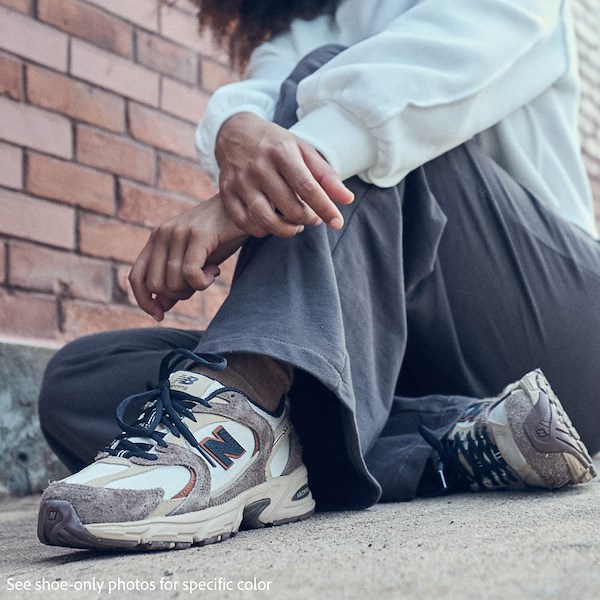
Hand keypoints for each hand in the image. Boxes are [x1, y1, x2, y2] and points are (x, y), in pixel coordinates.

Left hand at [129, 195, 247, 320]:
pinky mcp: (198, 235)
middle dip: (177, 296)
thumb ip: (177, 281)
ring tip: (211, 274)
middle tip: (199, 284)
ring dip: (194, 288)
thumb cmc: (222, 235)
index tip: (160, 316)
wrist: (246, 208)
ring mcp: (178, 233)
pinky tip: (215, 272)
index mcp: (157, 240)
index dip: (143, 301)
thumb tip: (160, 309)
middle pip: (155, 286)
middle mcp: (162, 234)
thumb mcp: (196, 260)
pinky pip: (189, 274)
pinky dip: (202, 282)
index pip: (136, 278)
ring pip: (173, 282)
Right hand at [215, 112, 353, 237]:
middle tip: (313, 217)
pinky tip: (272, 223)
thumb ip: (326, 176)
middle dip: (308, 219)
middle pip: (290, 208)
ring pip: (266, 221)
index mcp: (282, 152)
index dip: (325, 208)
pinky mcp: (226, 193)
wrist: (234, 132)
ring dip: (287, 230)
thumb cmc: (276, 144)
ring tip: (295, 224)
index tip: (337, 222)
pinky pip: (245, 223)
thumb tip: (347, 200)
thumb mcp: (303, 151)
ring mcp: (240, 181)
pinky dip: (262, 230)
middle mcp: (259, 167)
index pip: (307, 188)